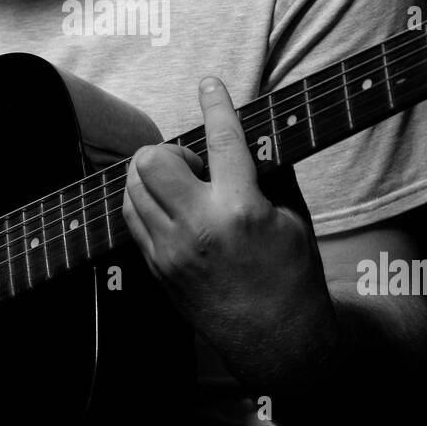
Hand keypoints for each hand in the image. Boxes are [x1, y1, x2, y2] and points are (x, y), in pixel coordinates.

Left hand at [122, 76, 336, 390]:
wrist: (277, 341)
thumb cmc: (294, 277)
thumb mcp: (294, 218)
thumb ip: (271, 174)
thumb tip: (255, 135)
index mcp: (242, 209)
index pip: (223, 140)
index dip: (216, 104)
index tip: (210, 84)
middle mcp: (199, 226)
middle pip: (153, 160)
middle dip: (171, 149)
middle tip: (195, 164)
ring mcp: (172, 250)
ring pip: (133, 187)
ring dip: (153, 173)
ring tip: (183, 186)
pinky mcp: (158, 268)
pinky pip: (131, 217)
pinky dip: (143, 200)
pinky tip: (168, 205)